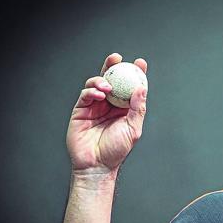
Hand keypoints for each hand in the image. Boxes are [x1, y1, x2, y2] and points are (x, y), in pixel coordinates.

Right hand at [66, 53, 147, 175]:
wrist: (97, 165)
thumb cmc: (116, 150)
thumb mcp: (133, 129)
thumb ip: (138, 108)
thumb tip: (142, 88)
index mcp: (125, 108)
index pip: (130, 86)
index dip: (134, 73)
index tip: (140, 63)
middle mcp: (110, 104)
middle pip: (111, 80)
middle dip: (113, 66)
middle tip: (116, 58)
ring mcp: (95, 106)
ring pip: (96, 84)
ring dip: (101, 81)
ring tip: (107, 87)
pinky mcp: (81, 110)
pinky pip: (85, 95)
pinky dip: (91, 92)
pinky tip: (98, 95)